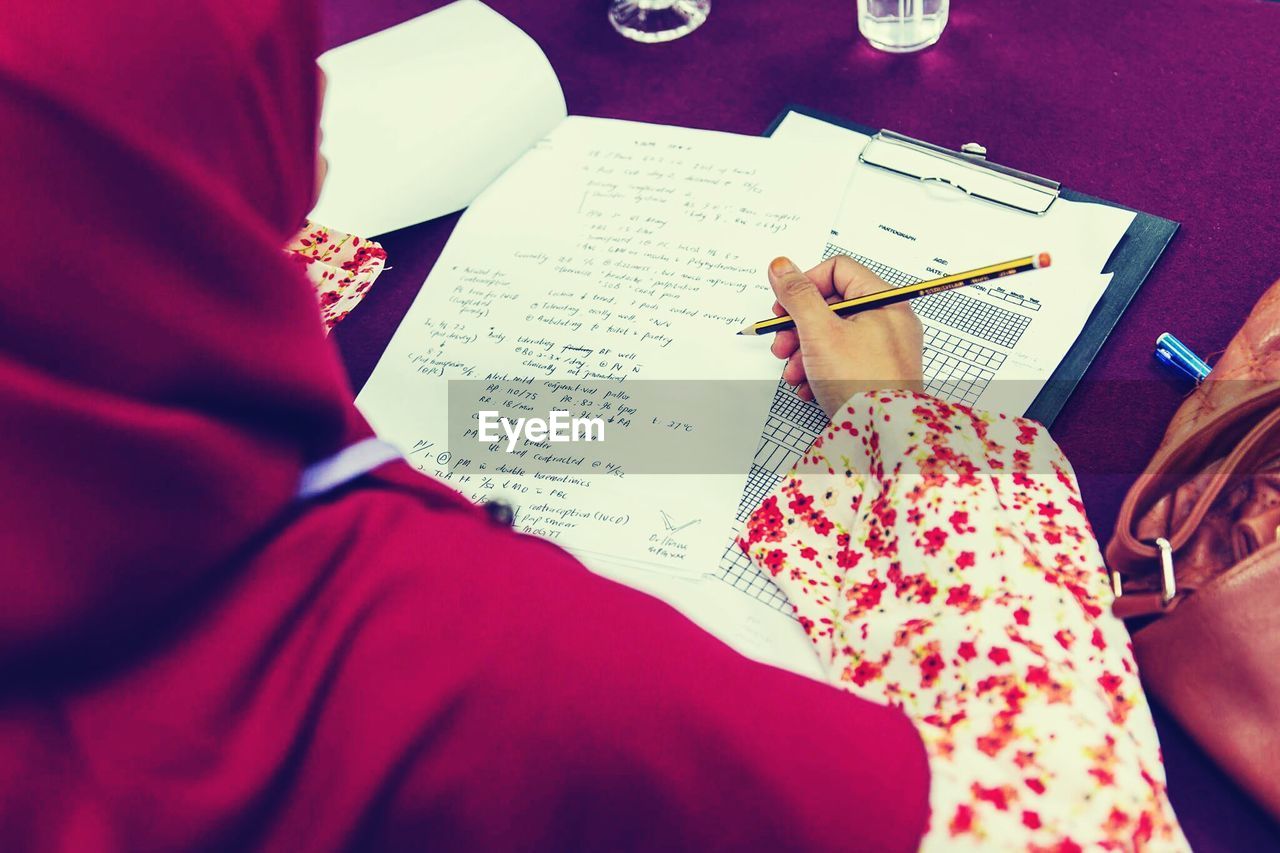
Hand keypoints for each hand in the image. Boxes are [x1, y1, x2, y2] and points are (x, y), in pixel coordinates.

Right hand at [767, 255, 923, 416]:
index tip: (785, 307)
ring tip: (795, 373)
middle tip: (782, 344)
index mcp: (885, 301)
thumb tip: (781, 266)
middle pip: (831, 305)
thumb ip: (797, 295)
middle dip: (799, 327)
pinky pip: (842, 359)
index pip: (838, 270)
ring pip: (832, 335)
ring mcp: (884, 348)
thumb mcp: (820, 332)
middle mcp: (888, 321)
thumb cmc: (863, 383)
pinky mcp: (877, 373)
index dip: (806, 285)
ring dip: (803, 353)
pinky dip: (819, 370)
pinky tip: (809, 386)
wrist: (884, 435)